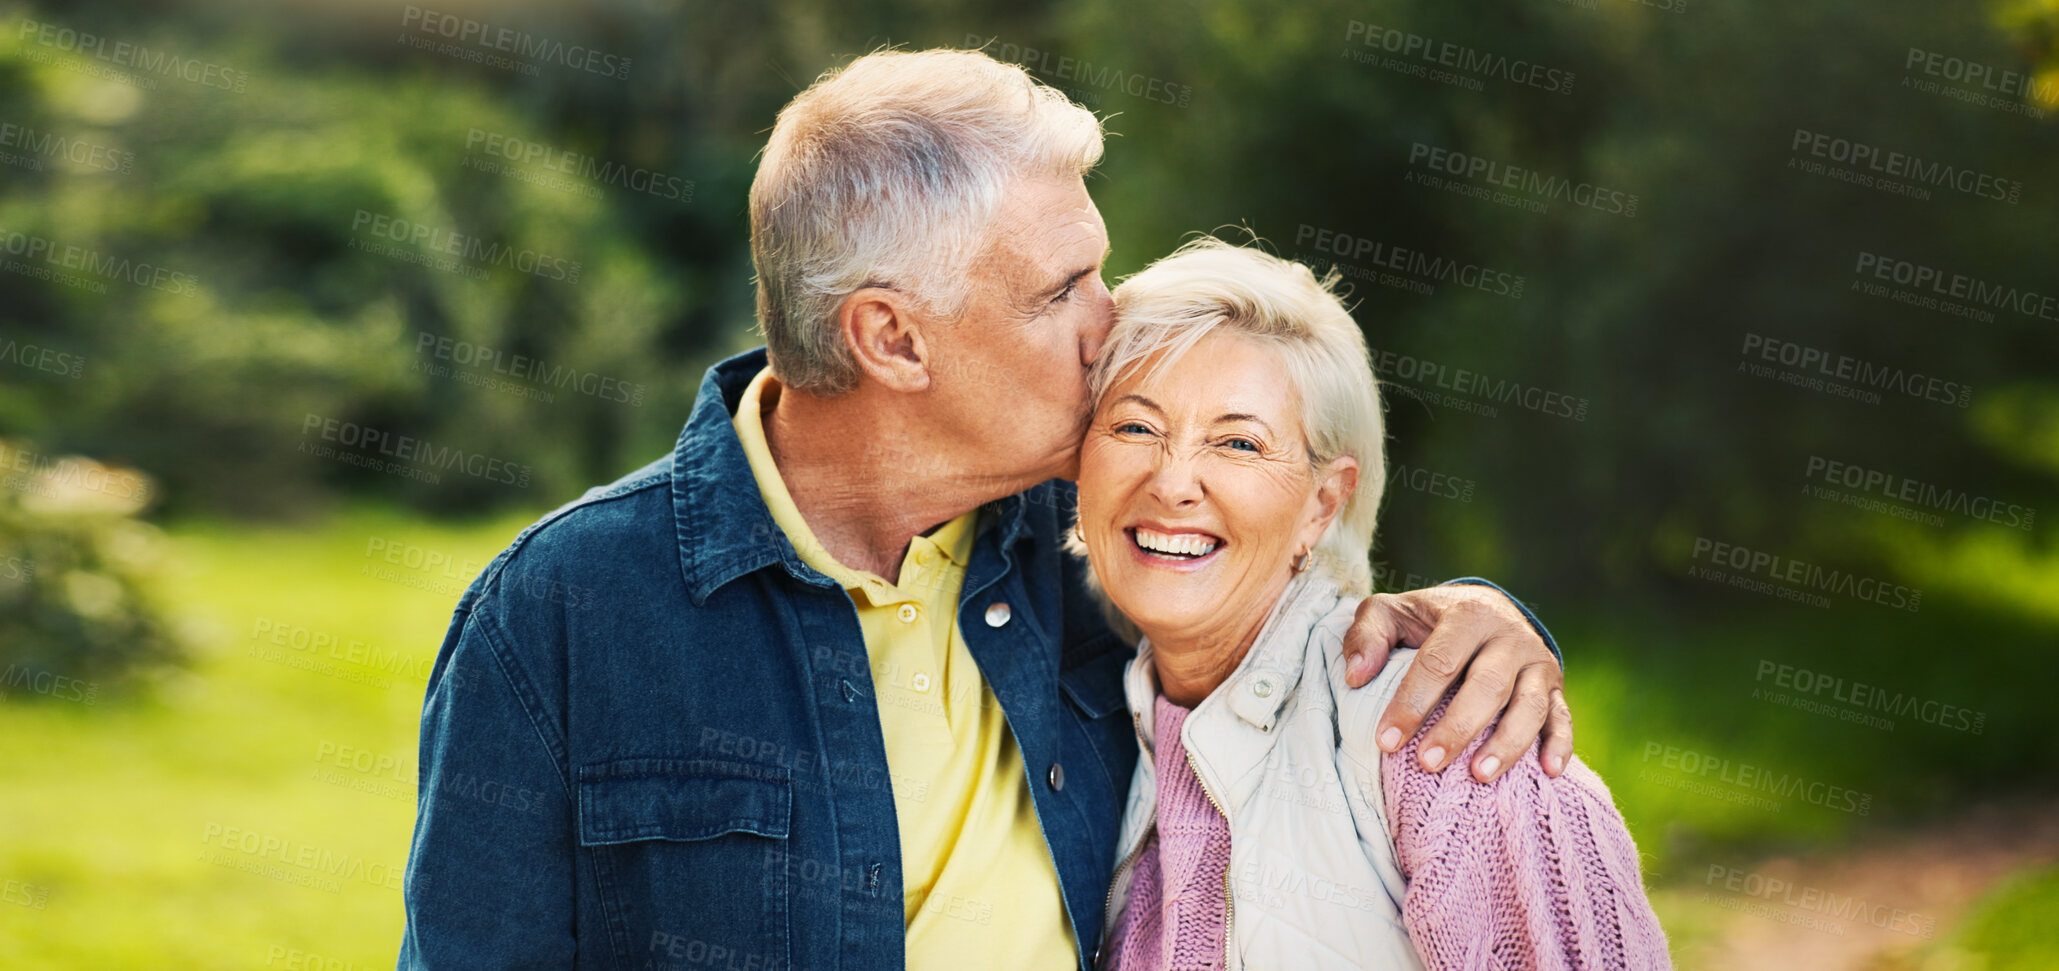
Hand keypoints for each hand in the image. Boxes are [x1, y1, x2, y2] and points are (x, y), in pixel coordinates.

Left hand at [1341, 584, 1571, 782]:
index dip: (1411, 702)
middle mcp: (1509, 637)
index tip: (1386, 741)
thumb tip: (1356, 676)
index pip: (1439, 662)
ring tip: (1478, 776)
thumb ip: (1367, 635)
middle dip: (1456, 727)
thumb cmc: (1428, 621)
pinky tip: (1549, 773)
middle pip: (1486, 687)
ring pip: (1529, 706)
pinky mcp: (1556, 688)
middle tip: (1426, 763)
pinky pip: (1563, 717)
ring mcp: (1537, 664)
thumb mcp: (1392, 613)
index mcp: (1467, 616)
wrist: (1486, 608)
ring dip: (1506, 743)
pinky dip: (1560, 745)